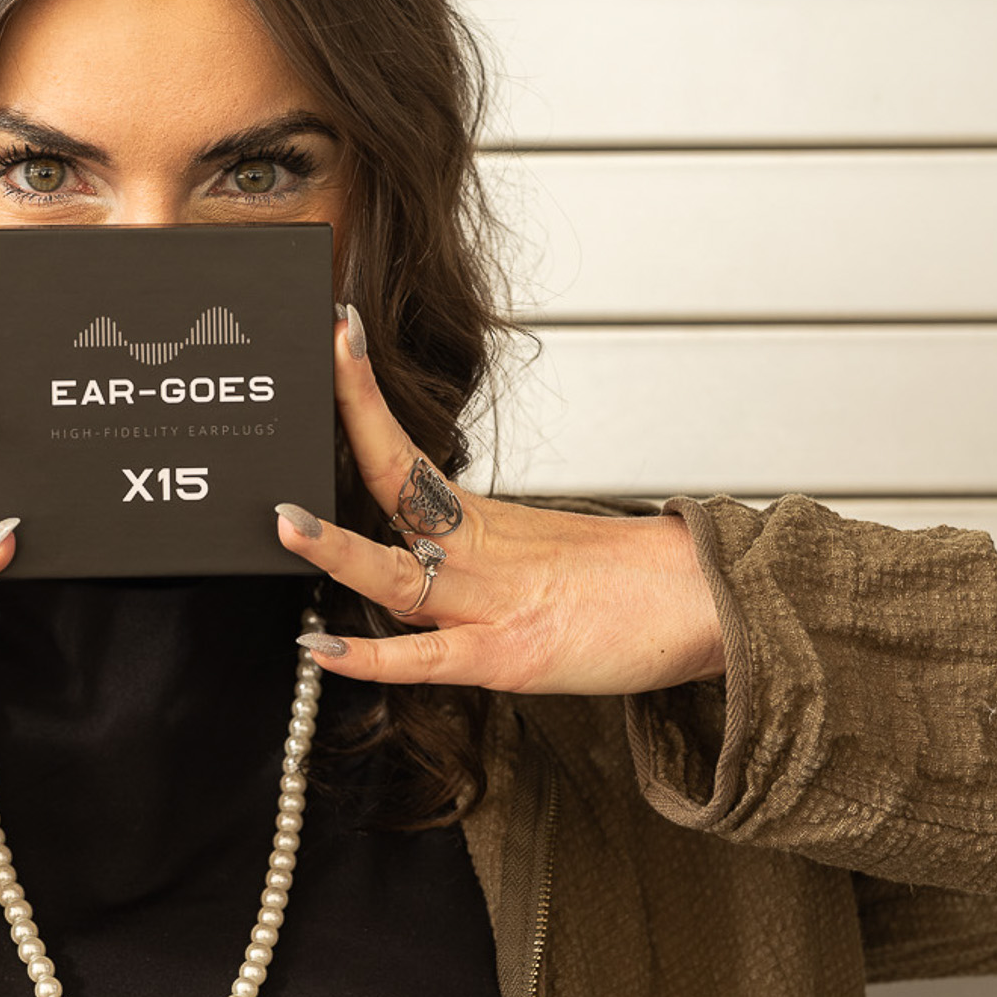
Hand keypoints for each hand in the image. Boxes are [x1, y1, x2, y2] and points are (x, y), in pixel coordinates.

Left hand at [272, 310, 724, 693]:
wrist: (712, 605)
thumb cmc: (632, 585)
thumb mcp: (542, 552)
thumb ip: (476, 553)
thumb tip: (418, 551)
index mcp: (482, 522)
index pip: (405, 450)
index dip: (365, 398)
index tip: (336, 337)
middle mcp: (478, 552)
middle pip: (395, 483)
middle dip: (351, 425)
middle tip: (306, 374)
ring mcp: (491, 603)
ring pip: (397, 573)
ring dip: (336, 550)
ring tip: (285, 524)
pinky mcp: (506, 657)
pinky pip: (426, 659)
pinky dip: (371, 659)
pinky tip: (324, 650)